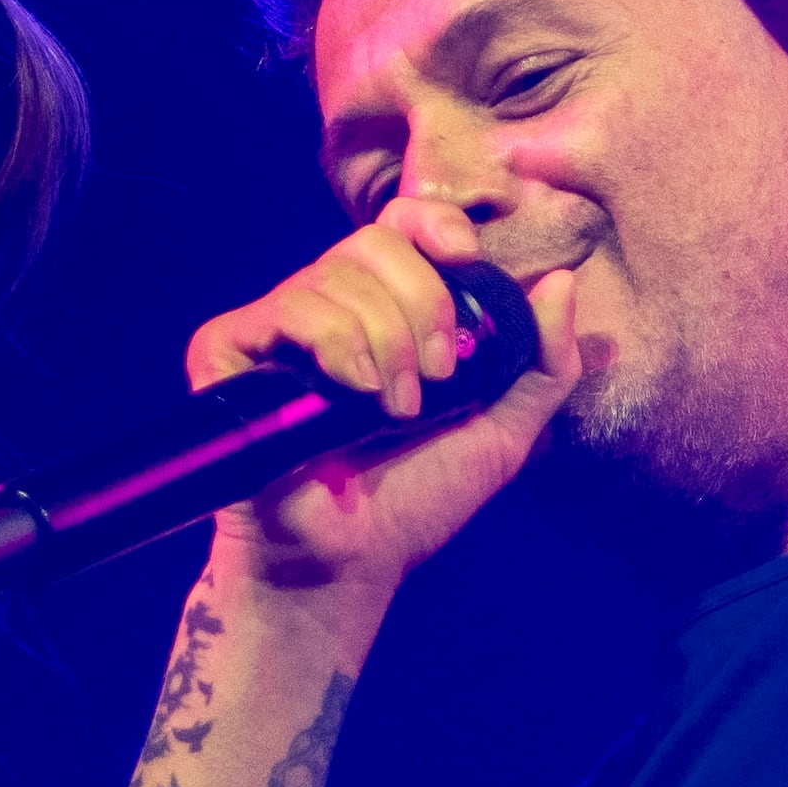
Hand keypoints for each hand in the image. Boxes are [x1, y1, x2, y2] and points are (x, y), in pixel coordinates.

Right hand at [188, 198, 577, 594]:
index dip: (434, 224)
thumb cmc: (414, 501)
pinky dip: (336, 344)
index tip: (468, 260)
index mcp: (384, 312)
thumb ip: (543, 362)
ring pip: (336, 275)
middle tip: (441, 375)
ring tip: (396, 408)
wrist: (348, 562)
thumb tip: (562, 280)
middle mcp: (327, 308)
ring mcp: (273, 329)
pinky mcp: (225, 351)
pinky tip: (355, 393)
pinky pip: (287, 309)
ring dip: (387, 340)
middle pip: (374, 241)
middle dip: (423, 302)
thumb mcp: (503, 433)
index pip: (400, 225)